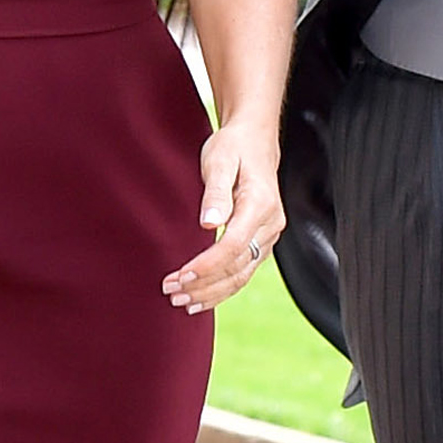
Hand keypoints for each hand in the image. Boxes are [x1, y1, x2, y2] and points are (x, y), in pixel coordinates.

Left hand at [163, 118, 284, 313]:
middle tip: (171, 294)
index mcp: (261, 204)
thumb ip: (214, 193)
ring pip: (243, 275)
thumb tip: (208, 223)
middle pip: (238, 267)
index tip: (181, 275)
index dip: (207, 265)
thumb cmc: (232, 147)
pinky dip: (223, 288)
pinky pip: (244, 271)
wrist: (254, 140)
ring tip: (181, 302)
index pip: (234, 245)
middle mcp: (270, 224)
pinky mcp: (262, 240)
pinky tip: (201, 298)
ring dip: (212, 293)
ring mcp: (269, 235)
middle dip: (204, 285)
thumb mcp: (219, 161)